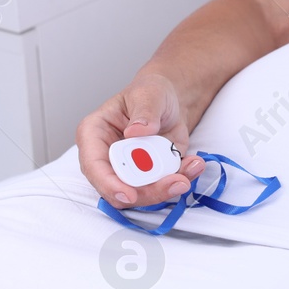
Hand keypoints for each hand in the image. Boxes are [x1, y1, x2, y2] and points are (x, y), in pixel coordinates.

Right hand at [76, 73, 207, 207]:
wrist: (169, 102)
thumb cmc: (149, 94)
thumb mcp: (147, 94)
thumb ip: (144, 112)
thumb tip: (136, 130)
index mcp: (95, 134)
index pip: (94, 167)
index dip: (110, 185)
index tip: (131, 194)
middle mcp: (107, 158)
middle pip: (119, 190)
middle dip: (148, 192)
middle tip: (178, 181)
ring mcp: (128, 170)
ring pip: (141, 194)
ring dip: (168, 188)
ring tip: (191, 166)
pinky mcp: (149, 177)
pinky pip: (162, 188)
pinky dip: (180, 179)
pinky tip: (193, 164)